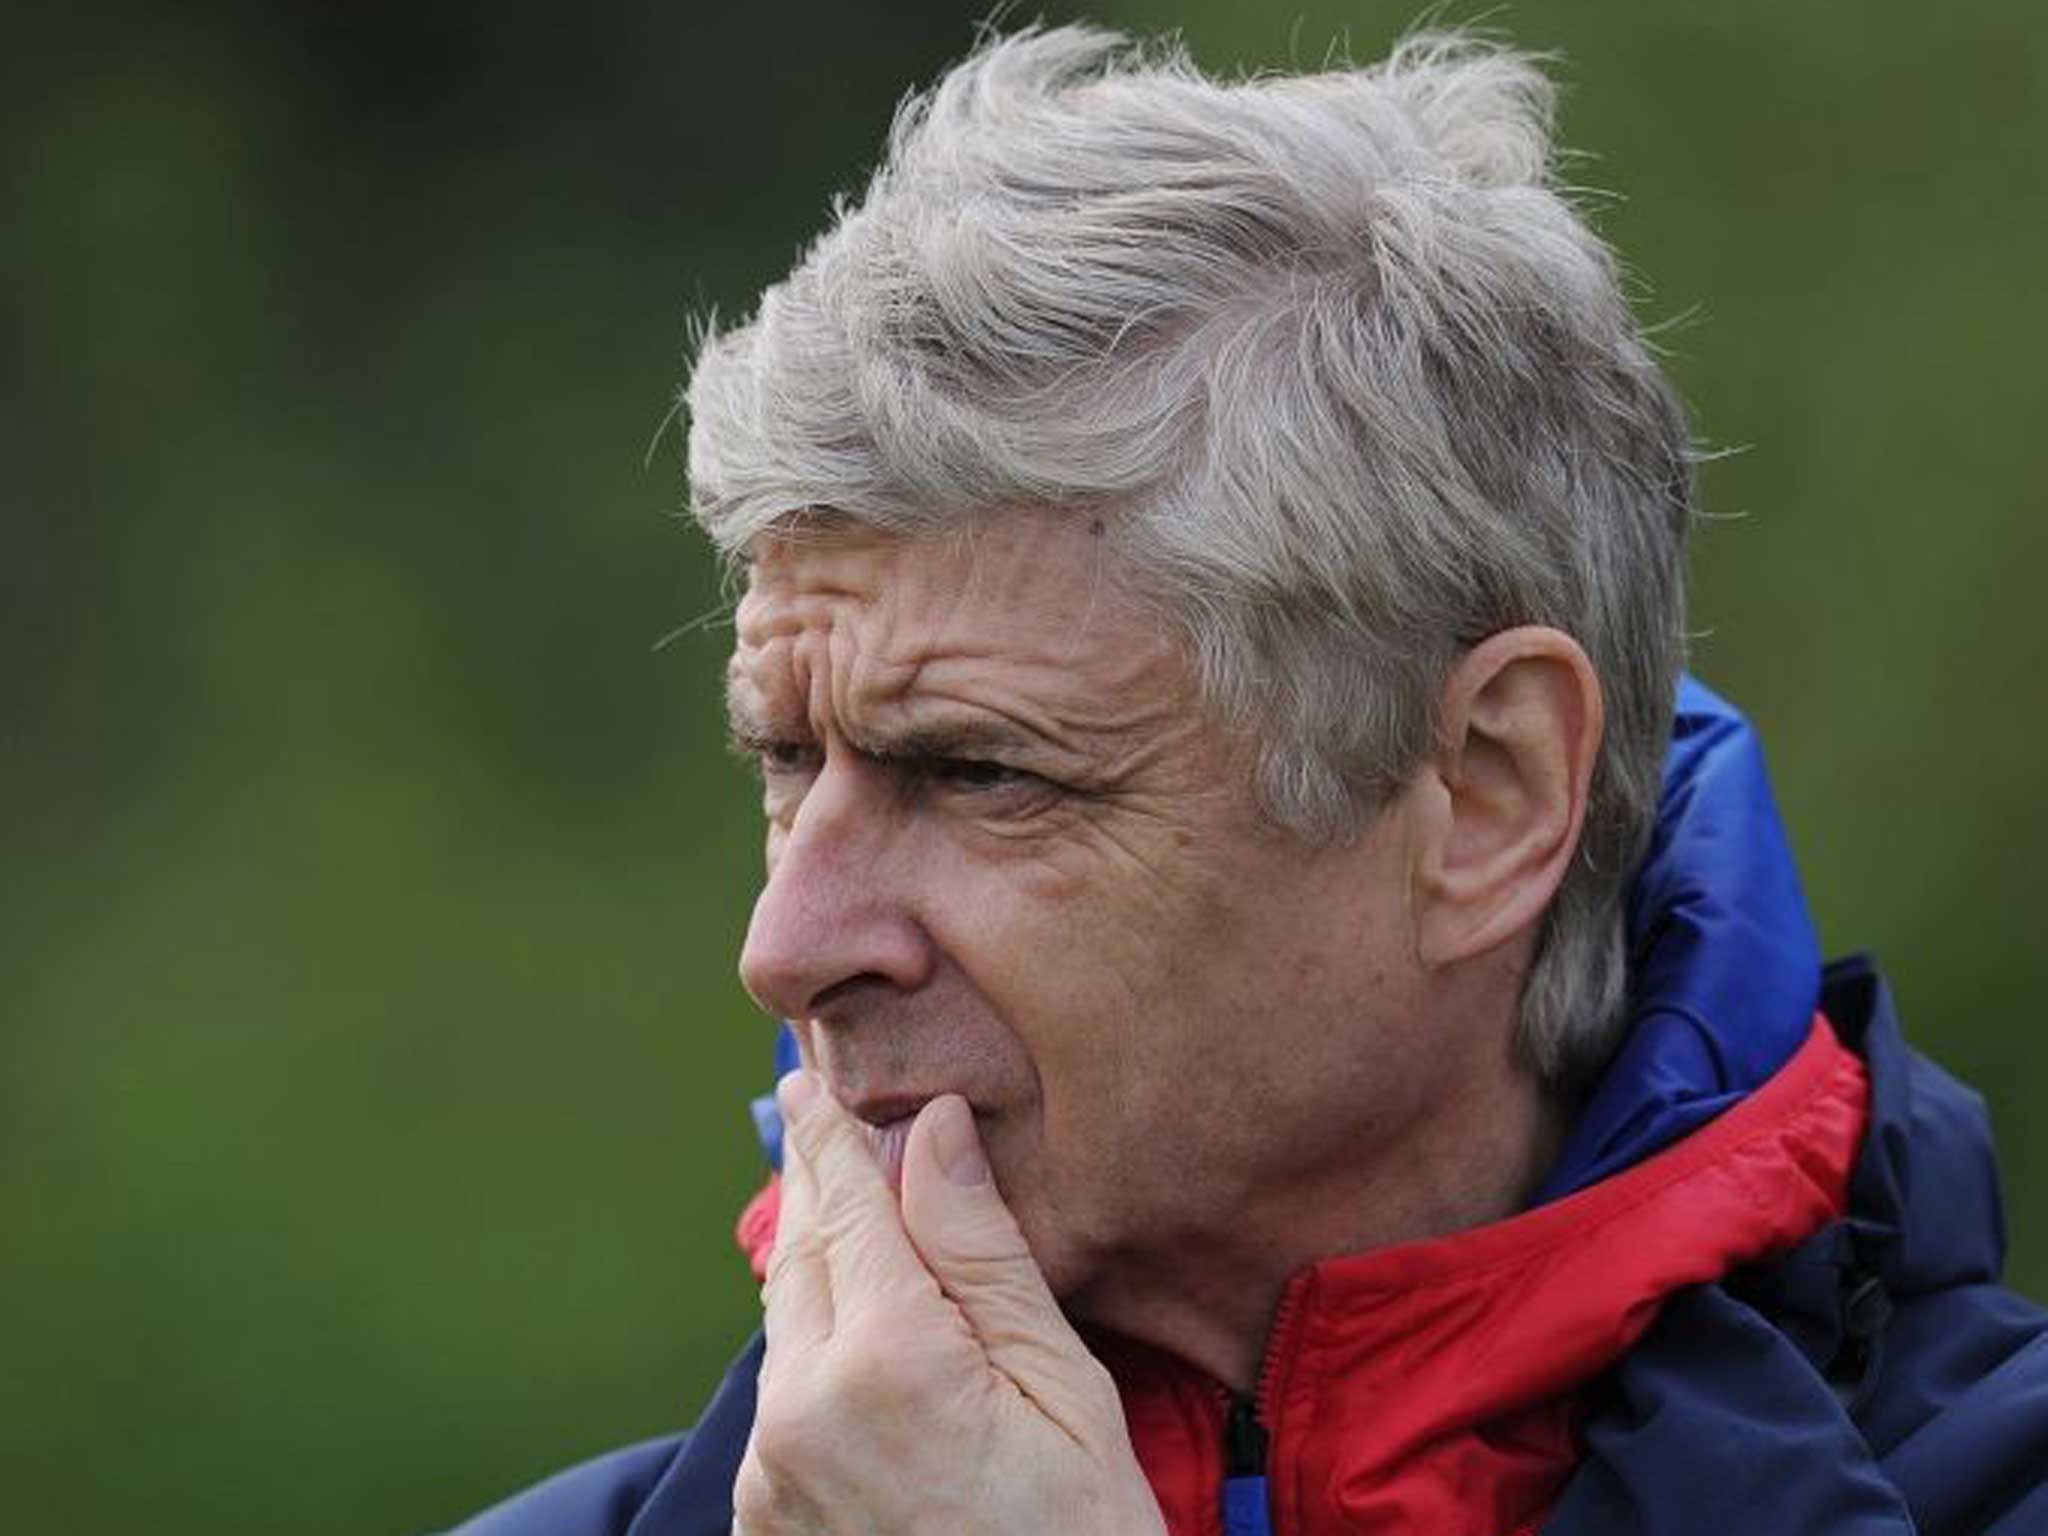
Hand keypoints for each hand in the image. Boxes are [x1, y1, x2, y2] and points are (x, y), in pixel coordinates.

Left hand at [731, 1072, 1167, 1535]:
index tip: (814, 1073)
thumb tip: (931, 1133)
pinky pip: (787, 1392)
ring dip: (816, 1258)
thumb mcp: (1061, 1392)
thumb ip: (984, 1255)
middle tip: (822, 1112)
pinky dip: (814, 1337)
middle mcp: (801, 1412)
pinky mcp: (768, 1520)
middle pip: (801, 1254)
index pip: (846, 1204)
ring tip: (844, 1200)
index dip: (833, 1132)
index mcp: (884, 1362)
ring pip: (789, 1323)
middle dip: (817, 1182)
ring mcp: (772, 1476)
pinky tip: (852, 1316)